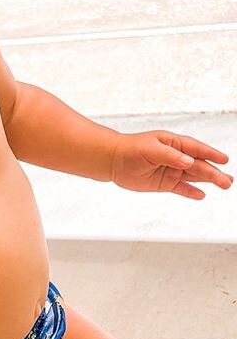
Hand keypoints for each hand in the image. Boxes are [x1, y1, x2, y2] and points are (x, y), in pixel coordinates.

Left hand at [110, 130, 232, 198]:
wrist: (112, 160)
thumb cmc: (130, 149)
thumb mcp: (150, 149)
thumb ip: (170, 156)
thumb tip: (189, 162)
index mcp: (172, 143)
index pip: (195, 148)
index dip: (210, 154)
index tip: (224, 159)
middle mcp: (174, 157)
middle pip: (198, 165)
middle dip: (213, 172)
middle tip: (227, 181)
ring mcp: (170, 170)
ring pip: (193, 176)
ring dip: (208, 181)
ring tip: (224, 184)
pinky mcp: (164, 183)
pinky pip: (181, 188)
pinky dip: (190, 191)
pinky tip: (201, 195)